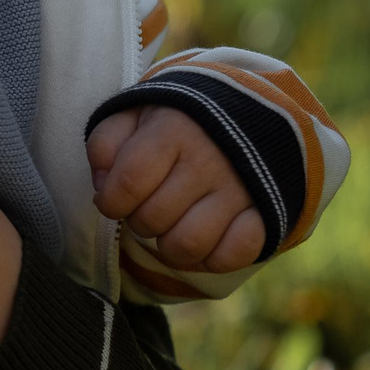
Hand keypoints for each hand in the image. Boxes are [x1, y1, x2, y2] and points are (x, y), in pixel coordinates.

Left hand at [87, 106, 263, 272]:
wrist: (253, 111)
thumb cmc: (181, 120)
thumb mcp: (136, 114)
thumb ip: (106, 143)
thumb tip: (103, 188)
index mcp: (173, 130)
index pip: (128, 182)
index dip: (111, 202)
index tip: (113, 200)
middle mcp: (209, 160)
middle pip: (153, 219)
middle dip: (139, 221)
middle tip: (150, 206)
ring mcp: (241, 189)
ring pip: (188, 245)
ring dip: (170, 246)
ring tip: (174, 225)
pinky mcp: (266, 213)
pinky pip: (233, 256)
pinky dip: (212, 258)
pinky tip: (205, 240)